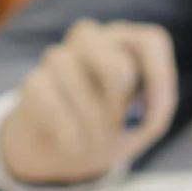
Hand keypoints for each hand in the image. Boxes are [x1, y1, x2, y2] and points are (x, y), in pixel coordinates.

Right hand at [0, 19, 178, 185]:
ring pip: (77, 81)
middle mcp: (93, 41)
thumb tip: (139, 108)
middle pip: (113, 58)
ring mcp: (60, 57)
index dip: (157, 76)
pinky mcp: (34, 82)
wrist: (69, 148)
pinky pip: (52, 104)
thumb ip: (154, 108)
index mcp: (127, 44)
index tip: (154, 111)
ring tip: (97, 141)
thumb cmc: (116, 125)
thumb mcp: (146, 121)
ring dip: (92, 123)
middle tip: (120, 122)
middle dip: (119, 99)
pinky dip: (68, 131)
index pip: (150, 41)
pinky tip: (74, 144)